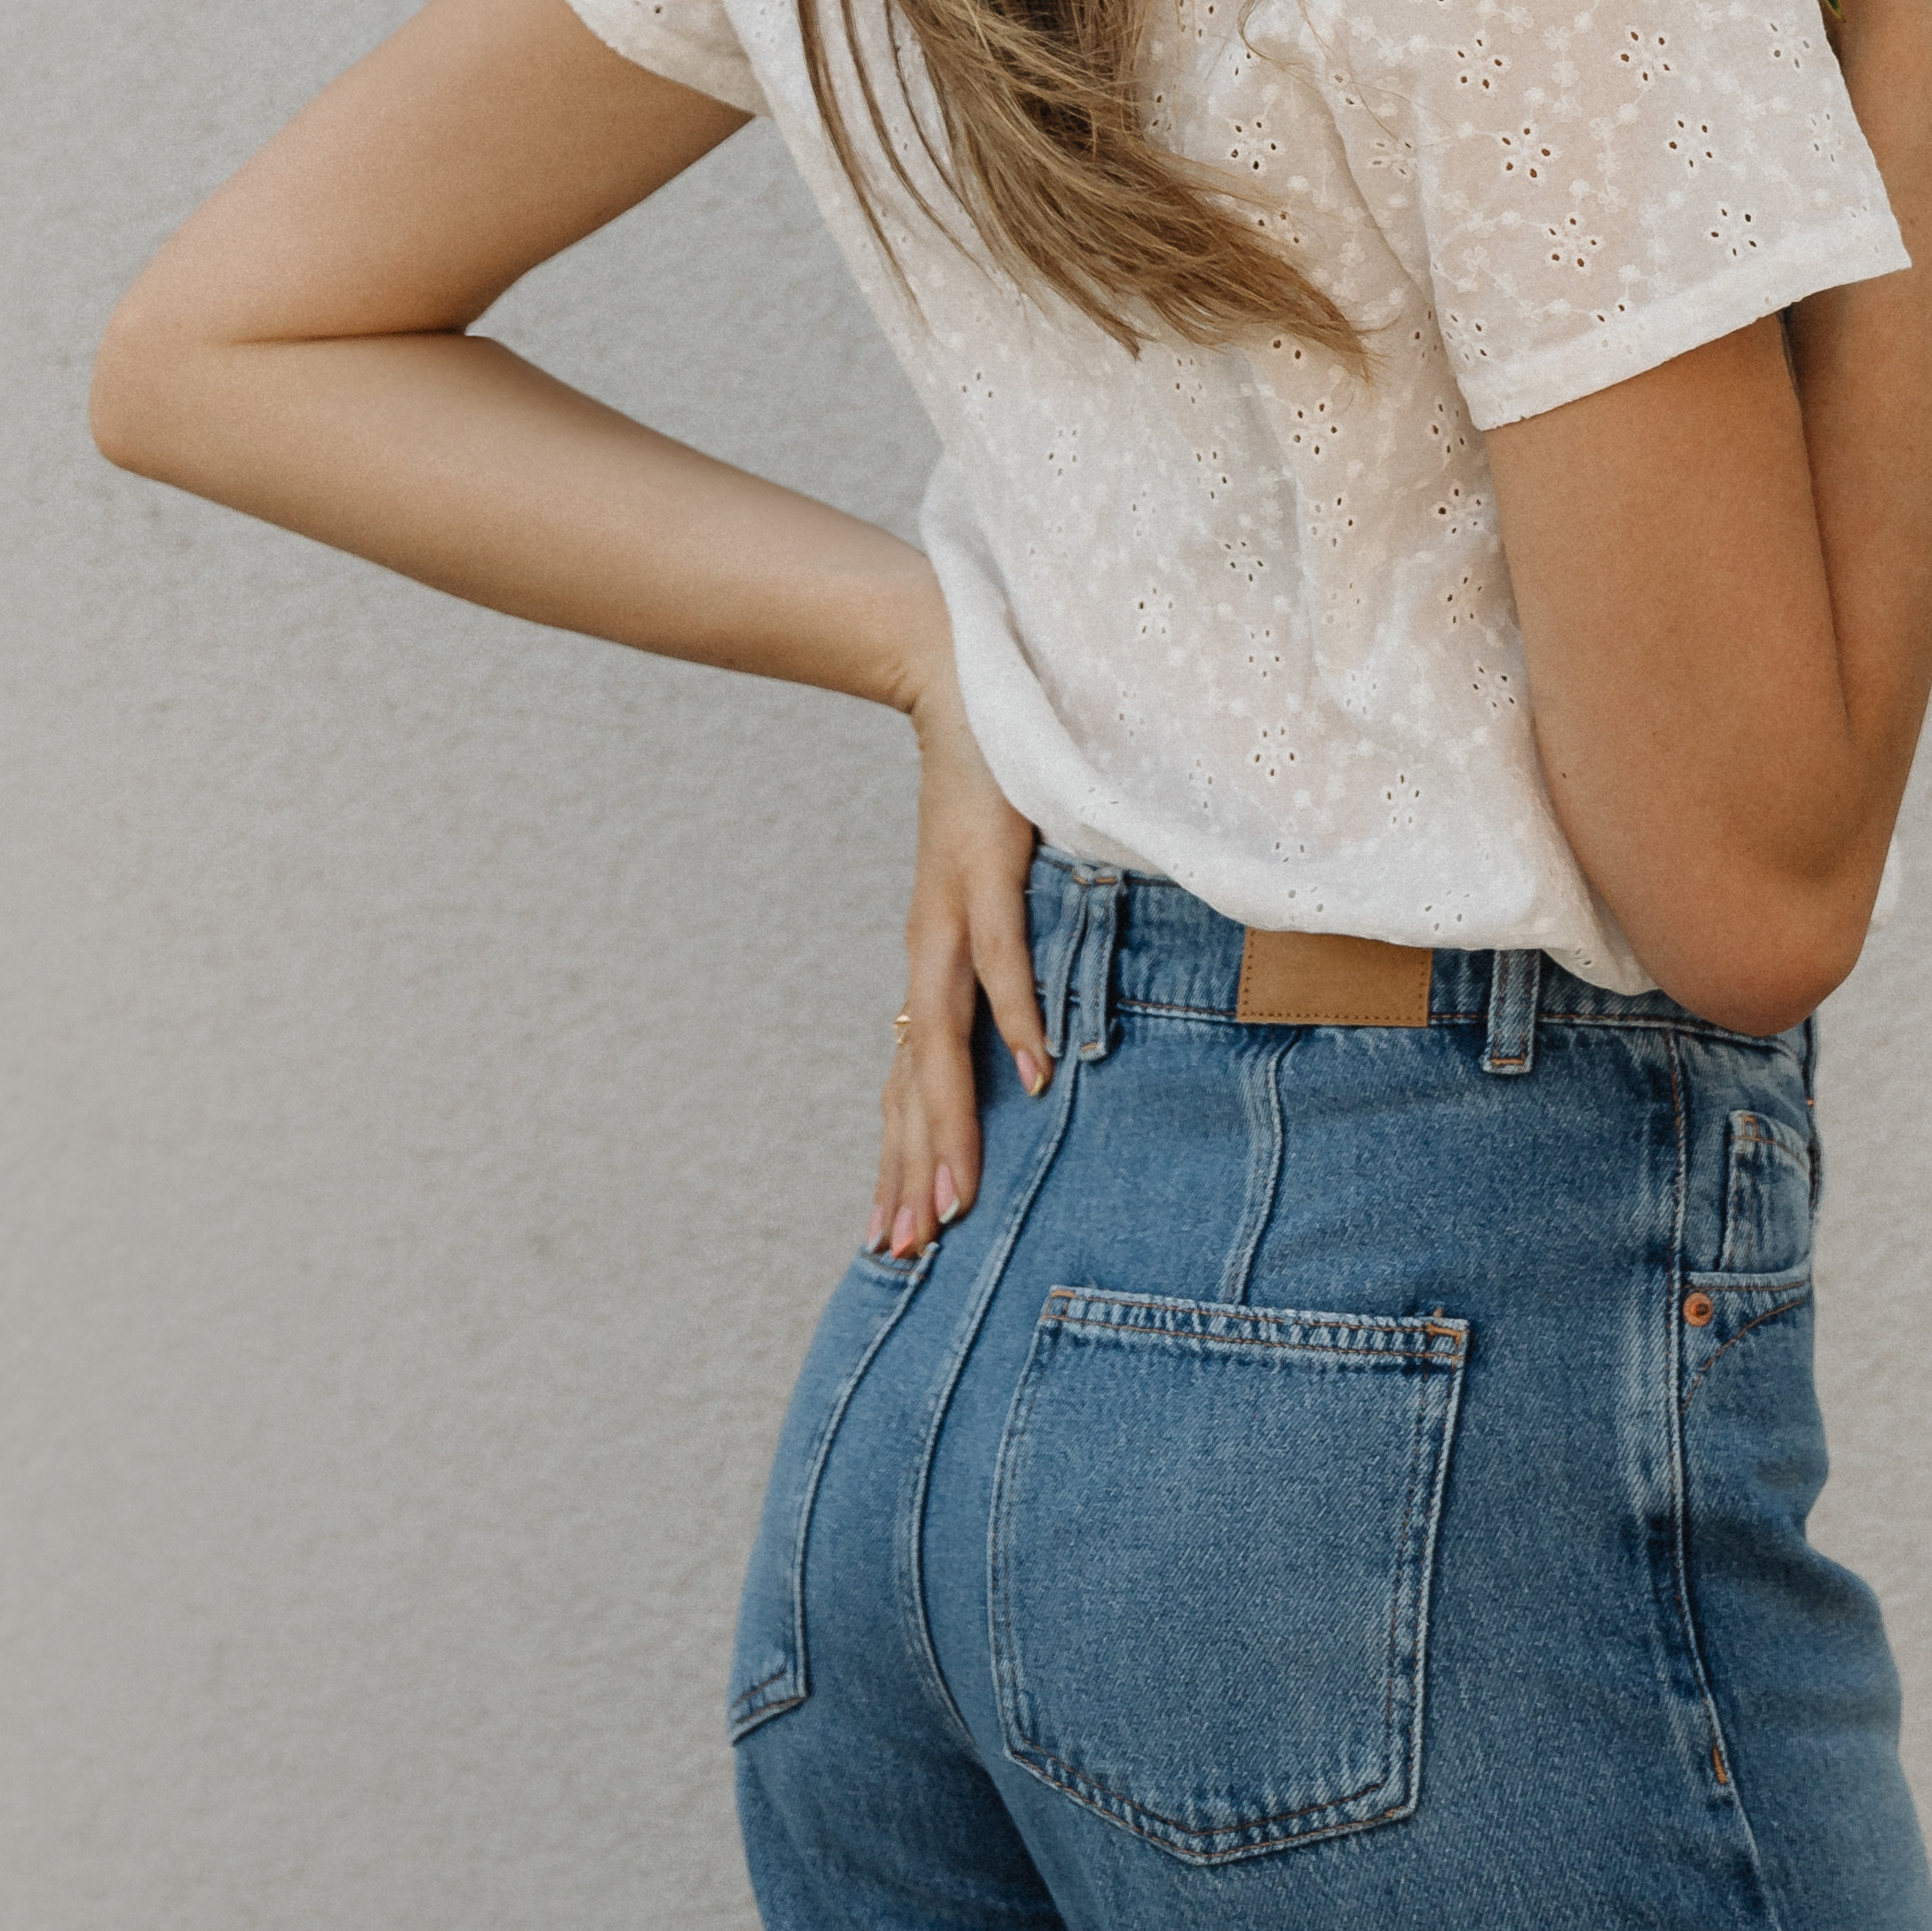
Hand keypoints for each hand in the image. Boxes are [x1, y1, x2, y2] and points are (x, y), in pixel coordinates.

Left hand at [867, 642, 1046, 1256]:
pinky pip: (1002, 955)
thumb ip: (1005, 951)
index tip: (895, 1236)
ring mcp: (953, 909)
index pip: (911, 1077)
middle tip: (904, 1251)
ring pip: (944, 1035)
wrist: (959, 678)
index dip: (903, 1155)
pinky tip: (1036, 1073)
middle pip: (914, 1076)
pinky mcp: (985, 866)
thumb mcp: (993, 886)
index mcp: (932, 959)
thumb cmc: (985, 790)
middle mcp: (930, 946)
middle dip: (911, 1167)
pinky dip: (1018, 1014)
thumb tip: (1028, 1022)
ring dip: (949, 1118)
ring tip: (956, 1194)